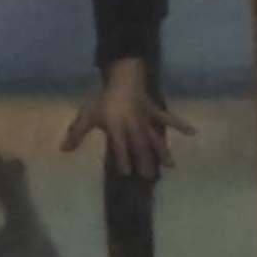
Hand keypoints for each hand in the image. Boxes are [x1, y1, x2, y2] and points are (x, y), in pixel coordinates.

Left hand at [63, 62, 194, 179]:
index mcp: (117, 127)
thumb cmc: (103, 101)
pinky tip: (193, 132)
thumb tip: (63, 150)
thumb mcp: (87, 116)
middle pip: (139, 145)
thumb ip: (76, 133)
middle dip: (144, 161)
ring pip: (154, 137)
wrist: (121, 79)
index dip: (122, 159)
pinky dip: (180, 124)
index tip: (126, 173)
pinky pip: (169, 118)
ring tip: (171, 166)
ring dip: (162, 151)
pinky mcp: (155, 112)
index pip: (120, 146)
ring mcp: (146, 119)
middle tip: (150, 177)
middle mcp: (133, 125)